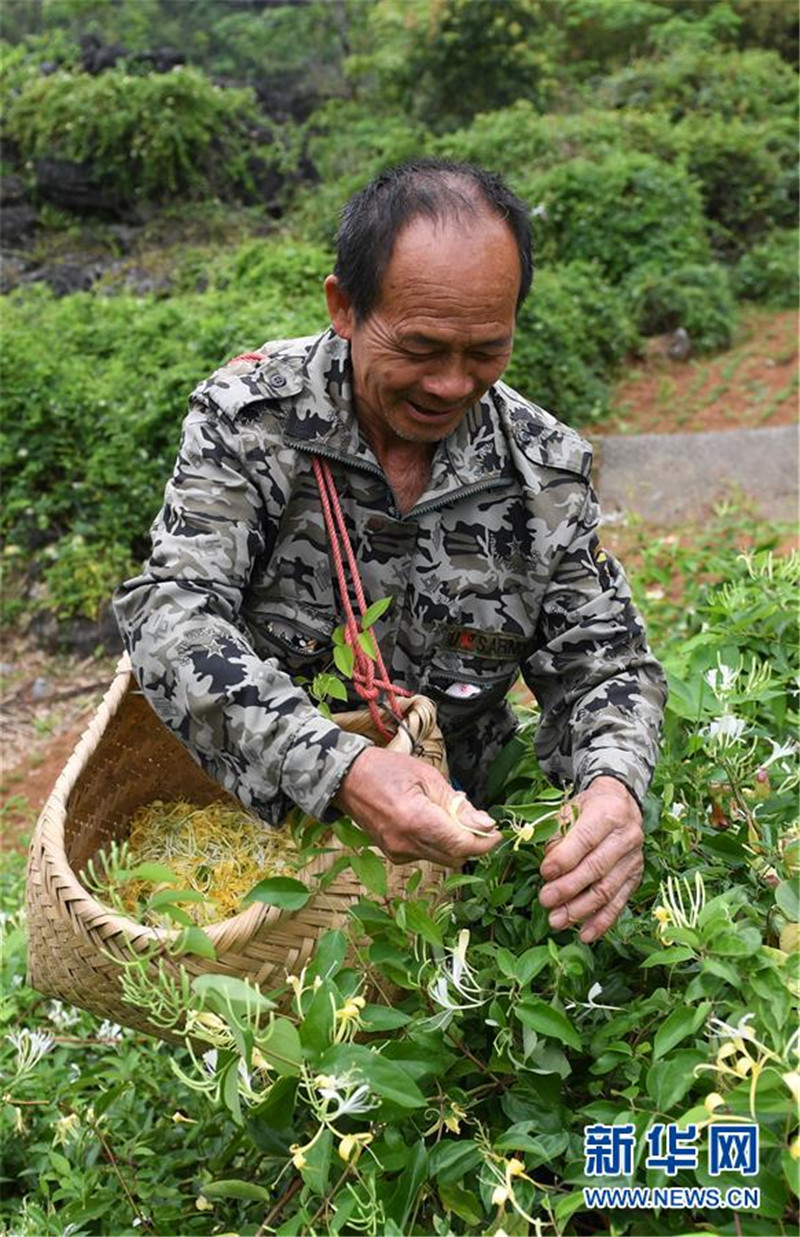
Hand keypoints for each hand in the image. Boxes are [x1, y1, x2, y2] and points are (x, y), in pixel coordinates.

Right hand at [334, 747, 502, 865]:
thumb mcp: (428, 777)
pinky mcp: (394, 855)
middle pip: (455, 856)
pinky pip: (427, 855)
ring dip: (455, 842)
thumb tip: (485, 824)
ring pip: (442, 858)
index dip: (485, 843)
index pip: (462, 845)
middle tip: (478, 821)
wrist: (347, 779)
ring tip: (451, 815)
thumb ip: (457, 805)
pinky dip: (437, 842)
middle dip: (473, 842)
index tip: (497, 832)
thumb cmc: (387, 770)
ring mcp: (398, 852)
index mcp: (416, 820)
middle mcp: (406, 843)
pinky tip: (432, 821)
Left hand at [538, 776, 642, 942]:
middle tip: (545, 901)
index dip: (564, 858)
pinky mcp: (635, 878)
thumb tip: (549, 869)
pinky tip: (585, 935)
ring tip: (556, 921)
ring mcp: (633, 860)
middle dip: (568, 888)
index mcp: (608, 813)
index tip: (544, 873)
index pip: (585, 839)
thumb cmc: (589, 808)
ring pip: (607, 890)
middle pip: (596, 868)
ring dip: (580, 910)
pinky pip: (619, 903)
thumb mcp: (570, 810)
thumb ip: (558, 836)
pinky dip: (602, 922)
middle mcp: (626, 837)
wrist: (621, 804)